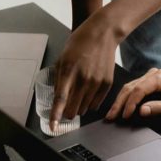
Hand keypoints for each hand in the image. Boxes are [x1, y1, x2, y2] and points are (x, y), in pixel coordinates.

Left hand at [51, 14, 118, 129]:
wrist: (103, 33)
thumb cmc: (80, 42)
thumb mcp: (63, 58)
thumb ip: (59, 79)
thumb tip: (58, 99)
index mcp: (68, 71)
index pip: (60, 100)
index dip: (55, 116)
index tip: (53, 127)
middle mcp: (83, 79)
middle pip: (73, 110)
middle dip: (67, 112)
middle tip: (66, 104)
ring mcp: (96, 82)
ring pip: (84, 109)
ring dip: (79, 106)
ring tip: (79, 90)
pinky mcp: (107, 84)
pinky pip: (95, 104)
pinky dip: (90, 102)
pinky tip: (89, 90)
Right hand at [105, 68, 160, 119]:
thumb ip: (160, 108)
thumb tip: (142, 111)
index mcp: (160, 77)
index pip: (138, 90)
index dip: (130, 104)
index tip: (125, 116)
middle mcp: (154, 74)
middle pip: (131, 87)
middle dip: (119, 103)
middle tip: (110, 116)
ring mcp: (152, 77)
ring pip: (130, 87)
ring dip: (120, 101)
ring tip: (112, 113)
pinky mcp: (151, 82)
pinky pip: (135, 89)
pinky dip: (126, 98)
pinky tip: (121, 106)